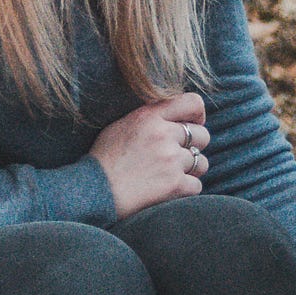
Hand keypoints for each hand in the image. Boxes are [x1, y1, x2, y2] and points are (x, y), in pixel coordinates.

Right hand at [89, 94, 210, 218]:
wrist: (93, 192)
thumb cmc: (104, 160)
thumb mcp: (121, 125)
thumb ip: (150, 118)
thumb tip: (173, 118)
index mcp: (150, 116)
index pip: (192, 102)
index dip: (198, 115)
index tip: (193, 125)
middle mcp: (163, 135)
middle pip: (202, 135)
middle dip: (194, 146)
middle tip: (176, 156)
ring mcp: (171, 160)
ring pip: (201, 162)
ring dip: (191, 170)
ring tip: (170, 175)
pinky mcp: (175, 185)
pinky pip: (197, 185)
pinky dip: (185, 190)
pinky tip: (168, 191)